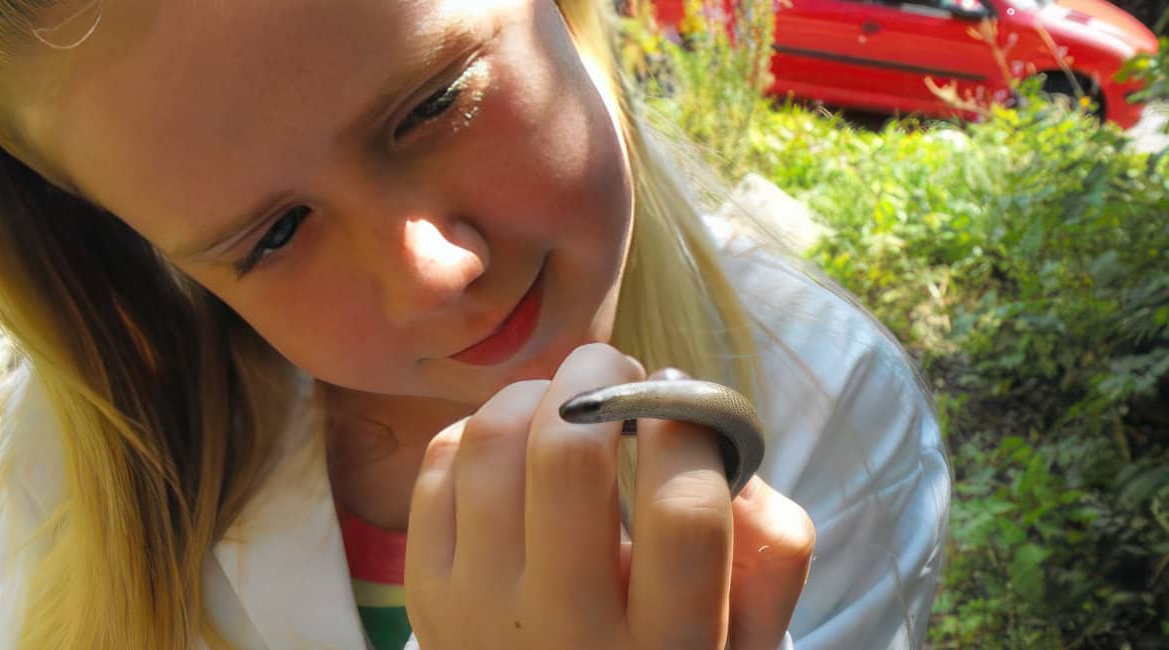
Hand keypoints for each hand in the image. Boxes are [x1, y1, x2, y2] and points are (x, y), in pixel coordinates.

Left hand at [405, 343, 813, 648]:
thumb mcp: (747, 633)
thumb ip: (772, 548)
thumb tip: (728, 451)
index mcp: (666, 648)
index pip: (682, 512)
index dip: (687, 428)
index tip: (683, 404)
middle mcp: (565, 633)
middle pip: (565, 459)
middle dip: (597, 378)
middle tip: (619, 370)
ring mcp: (480, 612)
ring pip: (490, 445)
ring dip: (534, 395)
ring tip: (567, 404)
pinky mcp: (427, 593)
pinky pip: (441, 466)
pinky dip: (480, 431)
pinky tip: (517, 448)